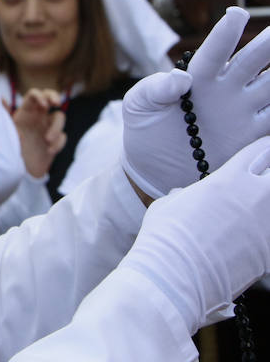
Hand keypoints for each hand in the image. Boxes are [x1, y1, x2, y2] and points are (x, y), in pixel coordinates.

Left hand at [11, 88, 66, 177]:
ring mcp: (47, 127)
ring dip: (56, 127)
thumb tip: (0, 98)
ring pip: (60, 117)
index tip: (44, 105)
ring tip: (47, 140)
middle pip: (50, 97)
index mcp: (25, 112)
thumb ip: (4, 115)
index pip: (34, 95)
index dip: (40, 96)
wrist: (17, 171)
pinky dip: (58, 143)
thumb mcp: (6, 131)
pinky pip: (63, 136)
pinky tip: (49, 151)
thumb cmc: (9, 148)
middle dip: (55, 97)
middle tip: (56, 103)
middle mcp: (37, 116)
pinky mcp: (55, 141)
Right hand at [119, 137, 269, 333]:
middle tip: (262, 177)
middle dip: (269, 171)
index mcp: (229, 178)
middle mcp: (255, 197)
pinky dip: (264, 232)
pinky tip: (248, 238)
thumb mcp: (170, 203)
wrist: (174, 276)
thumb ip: (189, 194)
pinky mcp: (269, 252)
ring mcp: (266, 225)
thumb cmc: (165, 237)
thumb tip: (190, 196)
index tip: (261, 151)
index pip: (261, 150)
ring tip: (254, 209)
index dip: (262, 149)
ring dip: (265, 203)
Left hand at [122, 6, 269, 197]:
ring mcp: (243, 112)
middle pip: (254, 62)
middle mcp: (227, 88)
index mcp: (199, 76)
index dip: (226, 34)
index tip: (236, 14)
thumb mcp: (138, 105)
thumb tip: (180, 77)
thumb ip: (154, 88)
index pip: (215, 51)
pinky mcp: (252, 138)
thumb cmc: (144, 127)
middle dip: (268, 46)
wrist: (153, 168)